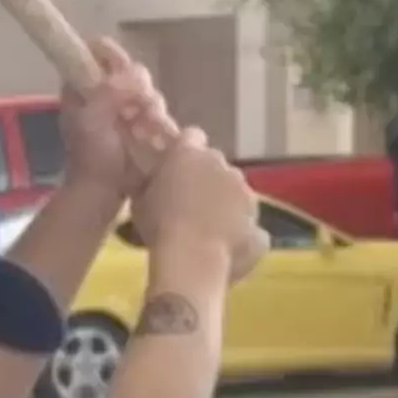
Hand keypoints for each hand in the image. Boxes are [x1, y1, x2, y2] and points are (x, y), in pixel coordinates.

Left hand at [60, 37, 172, 198]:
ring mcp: (123, 110)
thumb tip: (137, 73)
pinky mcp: (140, 126)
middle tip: (140, 105)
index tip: (124, 68)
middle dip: (140, 87)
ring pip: (148, 91)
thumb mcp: (94, 118)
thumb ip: (112, 90)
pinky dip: (158, 122)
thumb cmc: (91, 156)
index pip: (97, 52)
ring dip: (151, 106)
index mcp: (82, 86)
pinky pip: (157, 113)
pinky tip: (155, 134)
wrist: (102, 193)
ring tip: (146, 126)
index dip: (112, 54)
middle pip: (130, 70)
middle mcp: (103, 93)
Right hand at [132, 127, 269, 283]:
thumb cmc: (159, 226)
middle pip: (217, 166)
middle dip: (206, 179)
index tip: (174, 168)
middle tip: (186, 204)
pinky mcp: (258, 227)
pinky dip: (240, 237)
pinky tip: (223, 252)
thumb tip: (152, 180)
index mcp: (192, 154)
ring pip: (237, 195)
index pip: (191, 137)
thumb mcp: (139, 200)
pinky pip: (249, 229)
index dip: (183, 152)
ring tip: (205, 233)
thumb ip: (151, 182)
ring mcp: (248, 197)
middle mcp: (225, 167)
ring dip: (225, 206)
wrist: (193, 261)